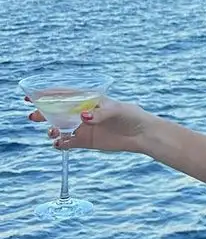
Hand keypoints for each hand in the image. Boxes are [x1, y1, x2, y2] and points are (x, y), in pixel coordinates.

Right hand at [25, 95, 151, 153]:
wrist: (142, 134)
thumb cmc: (131, 116)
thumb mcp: (116, 110)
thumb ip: (99, 113)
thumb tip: (82, 117)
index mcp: (88, 100)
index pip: (64, 95)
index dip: (46, 95)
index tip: (31, 95)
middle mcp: (82, 113)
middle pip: (57, 111)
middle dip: (43, 113)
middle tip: (33, 116)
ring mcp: (83, 127)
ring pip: (59, 127)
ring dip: (51, 129)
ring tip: (51, 133)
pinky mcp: (86, 141)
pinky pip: (67, 143)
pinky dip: (60, 144)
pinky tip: (59, 144)